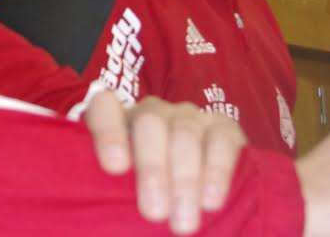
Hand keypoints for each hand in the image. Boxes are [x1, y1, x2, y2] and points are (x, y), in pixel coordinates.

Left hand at [84, 91, 246, 234]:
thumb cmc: (146, 198)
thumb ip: (114, 194)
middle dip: (152, 168)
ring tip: (182, 221)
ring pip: (185, 134)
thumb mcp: (123, 194)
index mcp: (119, 123)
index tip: (114, 167)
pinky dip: (216, 173)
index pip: (104, 108)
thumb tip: (106, 222)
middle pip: (149, 123)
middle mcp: (153, 113)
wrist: (191, 195)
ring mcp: (189, 117)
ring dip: (184, 179)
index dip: (108, 132)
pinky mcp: (224, 128)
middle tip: (154, 213)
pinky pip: (222, 141)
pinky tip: (210, 202)